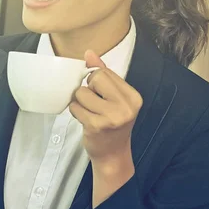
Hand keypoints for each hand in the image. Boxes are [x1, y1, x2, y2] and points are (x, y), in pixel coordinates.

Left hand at [69, 50, 142, 164]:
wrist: (112, 155)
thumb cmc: (112, 124)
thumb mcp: (114, 98)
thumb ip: (103, 73)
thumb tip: (89, 53)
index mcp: (133, 96)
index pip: (105, 72)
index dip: (96, 81)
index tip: (100, 95)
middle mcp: (126, 106)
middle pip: (94, 78)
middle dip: (88, 89)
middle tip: (94, 104)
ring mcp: (112, 117)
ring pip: (82, 93)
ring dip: (80, 102)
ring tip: (89, 112)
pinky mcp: (96, 126)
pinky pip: (75, 107)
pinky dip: (75, 111)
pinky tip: (84, 120)